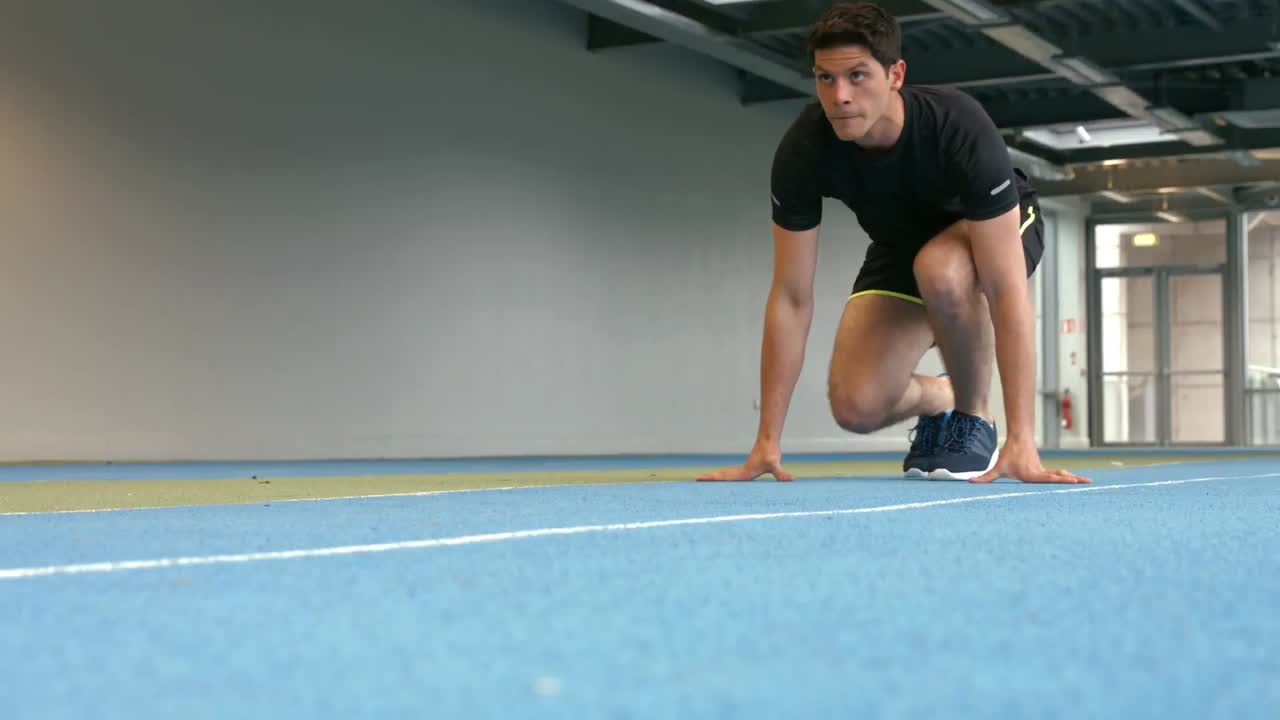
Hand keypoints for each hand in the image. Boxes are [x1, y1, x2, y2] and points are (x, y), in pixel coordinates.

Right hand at [696, 444, 794, 481]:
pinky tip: (723, 480)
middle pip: (722, 475)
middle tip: (696, 480)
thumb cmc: (771, 453)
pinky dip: (724, 477)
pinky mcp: (746, 468)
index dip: (713, 478)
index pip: (725, 477)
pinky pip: (732, 474)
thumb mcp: (775, 464)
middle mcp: (741, 471)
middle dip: (710, 478)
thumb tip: (790, 479)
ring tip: (704, 480)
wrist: (768, 441)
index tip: (701, 478)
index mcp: (744, 473)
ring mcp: (742, 469)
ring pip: (726, 474)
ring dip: (715, 477)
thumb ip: (781, 473)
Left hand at [971, 438, 1089, 483]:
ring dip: (1073, 478)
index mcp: (1031, 474)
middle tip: (1087, 482)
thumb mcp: (997, 468)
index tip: (1071, 479)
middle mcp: (1040, 473)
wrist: (1018, 439)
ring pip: (1060, 474)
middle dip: (1072, 479)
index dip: (1059, 479)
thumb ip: (985, 477)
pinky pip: (1058, 474)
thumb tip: (970, 482)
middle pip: (1058, 476)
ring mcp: (1044, 470)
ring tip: (1088, 482)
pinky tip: (1077, 480)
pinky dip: (1067, 478)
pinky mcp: (1045, 469)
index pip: (1047, 477)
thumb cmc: (1008, 454)